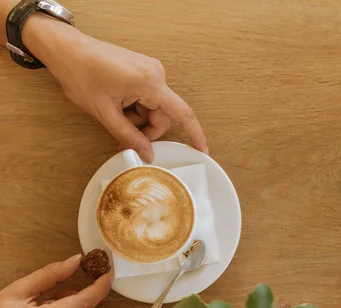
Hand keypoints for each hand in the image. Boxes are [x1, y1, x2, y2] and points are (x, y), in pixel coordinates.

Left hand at [23, 15, 206, 161]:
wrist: (66, 49)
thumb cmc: (81, 74)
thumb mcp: (105, 113)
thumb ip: (129, 136)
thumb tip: (147, 154)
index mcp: (150, 83)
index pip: (182, 113)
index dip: (194, 134)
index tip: (202, 149)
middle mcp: (156, 74)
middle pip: (163, 115)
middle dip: (147, 130)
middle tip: (124, 139)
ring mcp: (151, 71)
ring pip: (153, 108)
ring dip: (138, 119)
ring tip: (114, 117)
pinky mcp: (143, 71)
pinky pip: (147, 98)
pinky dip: (135, 108)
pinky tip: (118, 107)